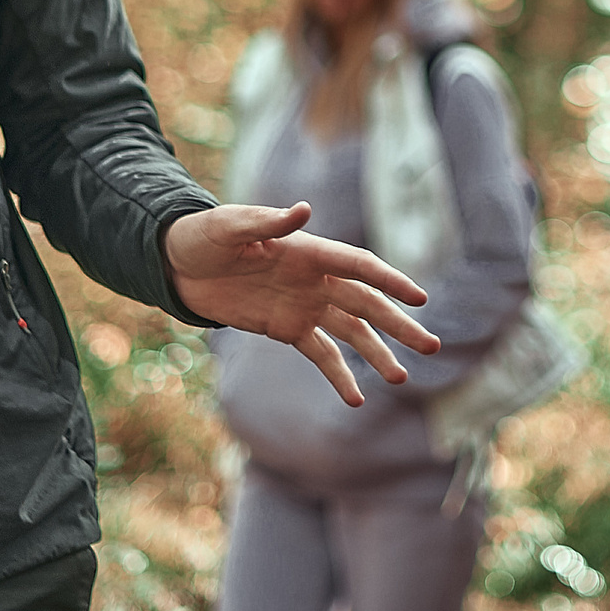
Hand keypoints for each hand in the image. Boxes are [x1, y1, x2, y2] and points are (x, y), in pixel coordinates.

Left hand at [164, 203, 438, 407]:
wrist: (178, 263)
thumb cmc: (204, 235)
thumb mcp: (231, 226)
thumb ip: (269, 222)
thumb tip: (304, 211)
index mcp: (310, 251)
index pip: (359, 267)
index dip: (390, 282)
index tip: (419, 299)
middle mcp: (316, 279)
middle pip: (367, 304)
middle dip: (399, 325)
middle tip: (431, 346)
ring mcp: (305, 305)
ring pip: (352, 333)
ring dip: (378, 354)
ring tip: (401, 379)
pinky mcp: (287, 328)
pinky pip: (321, 354)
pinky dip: (339, 375)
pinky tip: (356, 399)